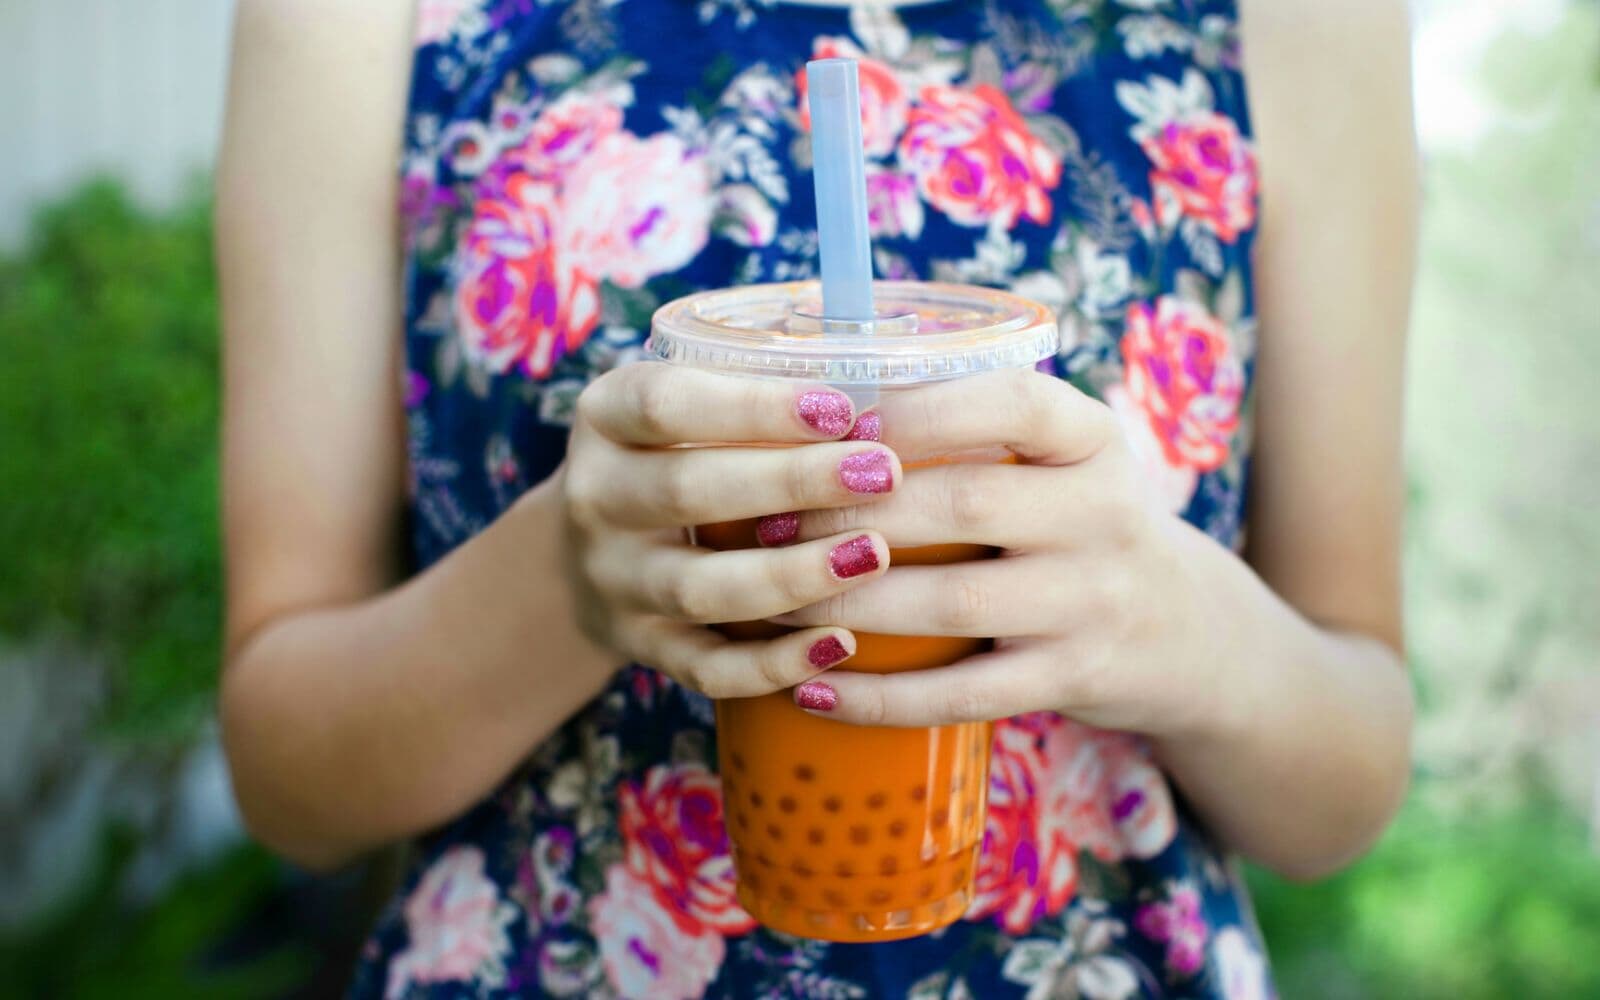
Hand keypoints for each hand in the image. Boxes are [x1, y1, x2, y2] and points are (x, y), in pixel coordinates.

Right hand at [561, 362, 901, 697]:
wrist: (589, 544)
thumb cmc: (675, 450)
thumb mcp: (688, 403)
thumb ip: (759, 387)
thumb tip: (884, 390)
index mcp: (604, 416)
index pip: (666, 404)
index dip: (752, 406)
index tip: (840, 408)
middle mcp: (597, 498)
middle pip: (687, 492)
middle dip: (791, 483)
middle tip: (881, 473)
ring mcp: (614, 580)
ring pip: (699, 588)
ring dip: (791, 576)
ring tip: (872, 555)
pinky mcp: (641, 646)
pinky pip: (706, 668)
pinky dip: (773, 664)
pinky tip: (839, 645)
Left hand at [771, 369, 1223, 736]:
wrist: (1184, 630)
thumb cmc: (1076, 524)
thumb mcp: (1061, 459)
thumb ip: (974, 431)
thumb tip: (815, 407)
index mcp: (1092, 439)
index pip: (1015, 402)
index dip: (920, 411)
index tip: (835, 422)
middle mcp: (1104, 514)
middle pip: (966, 504)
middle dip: (854, 511)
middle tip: (767, 519)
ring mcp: (1093, 603)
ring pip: (954, 602)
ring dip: (848, 602)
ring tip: (769, 598)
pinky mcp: (1072, 678)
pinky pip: (963, 693)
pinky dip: (881, 696)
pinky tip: (813, 688)